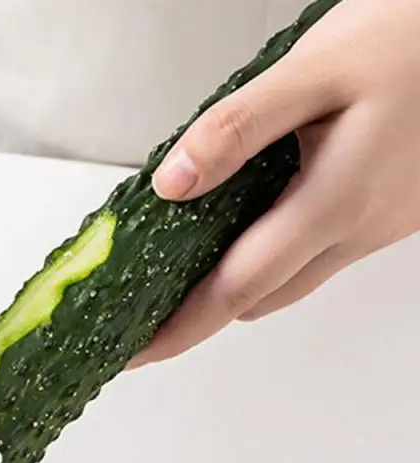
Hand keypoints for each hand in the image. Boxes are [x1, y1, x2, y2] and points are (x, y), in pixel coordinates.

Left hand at [131, 0, 419, 365]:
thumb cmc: (410, 39)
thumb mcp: (313, 69)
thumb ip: (237, 128)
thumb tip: (174, 183)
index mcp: (333, 202)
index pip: (237, 288)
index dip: (182, 327)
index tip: (140, 351)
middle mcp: (357, 230)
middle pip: (259, 297)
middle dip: (198, 317)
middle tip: (147, 318)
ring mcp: (376, 229)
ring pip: (289, 282)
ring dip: (235, 289)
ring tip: (182, 279)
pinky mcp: (385, 216)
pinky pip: (315, 258)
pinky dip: (269, 261)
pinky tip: (245, 232)